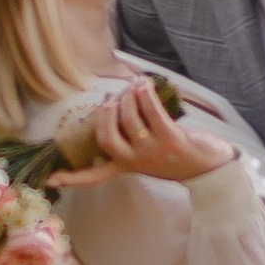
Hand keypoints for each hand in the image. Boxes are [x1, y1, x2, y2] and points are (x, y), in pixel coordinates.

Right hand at [63, 76, 232, 186]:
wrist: (213, 169)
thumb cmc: (179, 156)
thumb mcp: (150, 155)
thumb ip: (131, 139)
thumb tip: (115, 104)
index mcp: (128, 167)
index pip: (95, 176)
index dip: (73, 177)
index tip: (51, 180)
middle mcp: (137, 161)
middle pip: (107, 138)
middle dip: (106, 113)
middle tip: (113, 99)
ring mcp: (154, 151)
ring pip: (130, 119)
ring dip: (129, 97)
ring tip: (134, 87)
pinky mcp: (171, 138)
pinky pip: (151, 111)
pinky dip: (144, 94)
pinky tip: (144, 85)